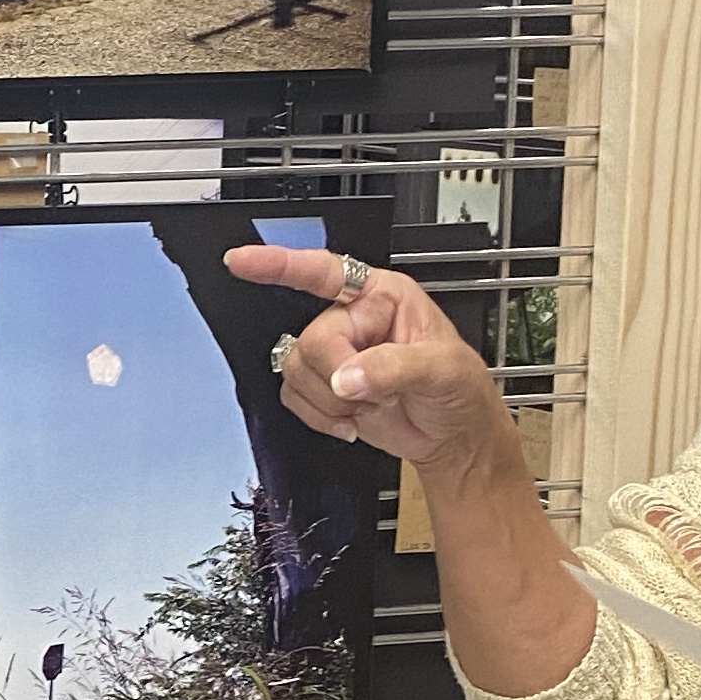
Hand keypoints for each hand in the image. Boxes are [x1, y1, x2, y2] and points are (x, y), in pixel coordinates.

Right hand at [223, 245, 511, 474]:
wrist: (453, 438)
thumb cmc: (459, 390)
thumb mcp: (441, 370)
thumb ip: (392, 368)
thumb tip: (347, 377)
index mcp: (382, 296)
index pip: (324, 272)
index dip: (279, 265)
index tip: (241, 261)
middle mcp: (352, 319)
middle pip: (310, 340)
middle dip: (337, 376)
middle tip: (371, 393)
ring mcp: (336, 354)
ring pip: (295, 371)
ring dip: (330, 401)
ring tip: (369, 405)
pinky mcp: (323, 386)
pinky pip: (292, 396)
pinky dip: (319, 416)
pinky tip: (352, 420)